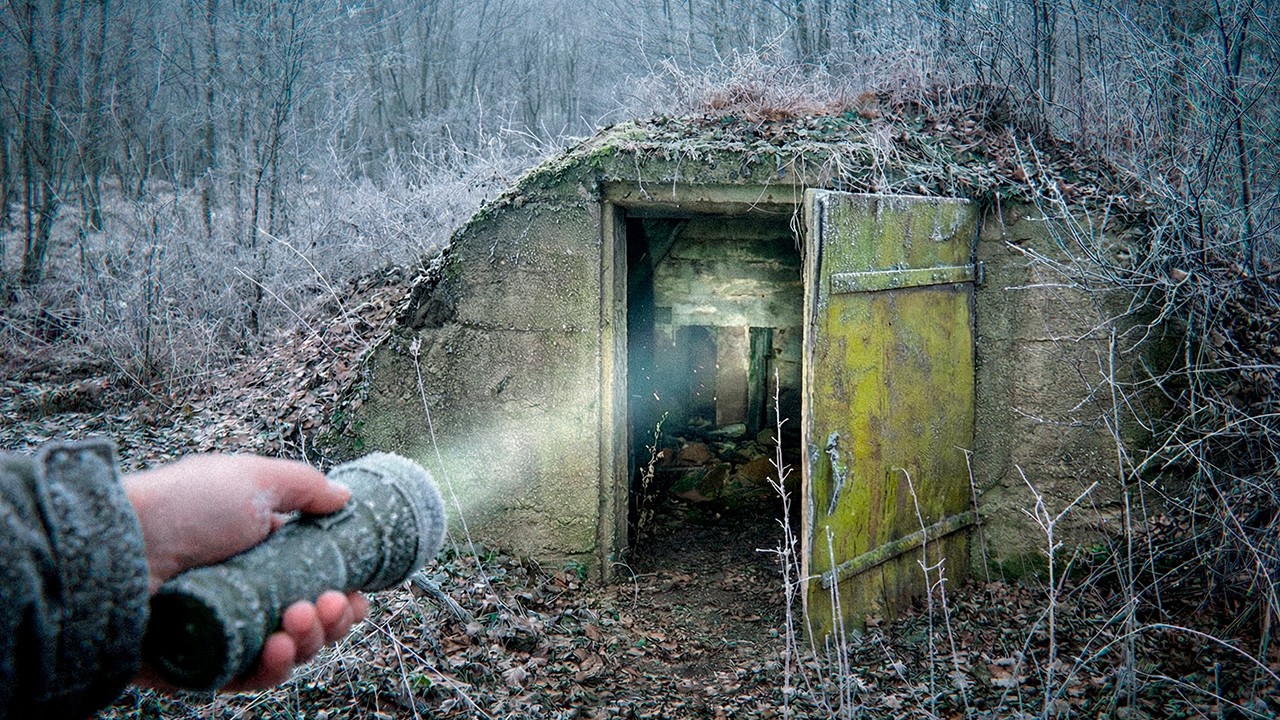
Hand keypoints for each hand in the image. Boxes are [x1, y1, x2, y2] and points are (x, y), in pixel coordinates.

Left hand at [124, 454, 369, 689]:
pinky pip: (250, 677)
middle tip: (331, 604)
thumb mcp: (252, 478)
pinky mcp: (202, 664)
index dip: (344, 594)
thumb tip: (344, 498)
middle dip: (334, 619)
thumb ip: (304, 486)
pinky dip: (273, 667)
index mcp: (262, 555)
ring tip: (301, 617)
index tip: (357, 592)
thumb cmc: (180, 507)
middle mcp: (247, 594)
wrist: (118, 548)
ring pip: (288, 653)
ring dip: (310, 640)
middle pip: (311, 623)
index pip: (318, 584)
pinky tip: (279, 646)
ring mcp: (226, 630)